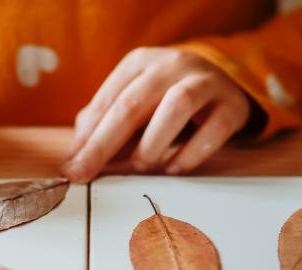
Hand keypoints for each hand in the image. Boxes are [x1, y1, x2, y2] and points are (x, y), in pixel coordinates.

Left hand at [63, 47, 251, 181]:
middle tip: (85, 174)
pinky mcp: (230, 106)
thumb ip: (103, 123)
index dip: (86, 136)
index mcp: (140, 62)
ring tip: (140, 166)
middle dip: (103, 144)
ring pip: (177, 106)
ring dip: (152, 142)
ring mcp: (205, 82)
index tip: (71, 167)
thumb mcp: (134, 100)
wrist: (223, 84)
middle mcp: (171, 65)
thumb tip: (75, 156)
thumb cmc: (166, 98)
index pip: (107, 100)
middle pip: (133, 103)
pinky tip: (173, 169)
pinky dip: (190, 154)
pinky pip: (213, 130)